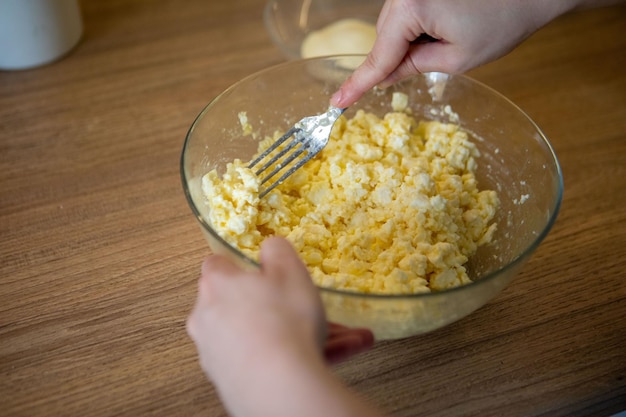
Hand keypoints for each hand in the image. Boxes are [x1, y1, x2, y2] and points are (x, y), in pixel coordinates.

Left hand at [187, 237, 374, 415]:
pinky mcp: (233, 382)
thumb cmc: (283, 321)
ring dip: (305, 333)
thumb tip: (270, 246)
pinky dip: (297, 357)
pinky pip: (269, 360)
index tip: (261, 269)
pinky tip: (334, 357)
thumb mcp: (289, 270)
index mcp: (217, 285)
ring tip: (347, 339)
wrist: (281, 386)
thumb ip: (277, 250)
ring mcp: (218, 354)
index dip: (241, 265)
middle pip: (247, 304)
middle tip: (316, 307)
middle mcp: (208, 319)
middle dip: (287, 305)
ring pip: (267, 335)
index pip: (217, 266)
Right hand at [331, 0, 582, 107]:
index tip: (337, 102)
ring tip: (454, 32)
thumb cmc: (503, 21)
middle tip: (440, 56)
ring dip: (412, 40)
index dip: (359, 84)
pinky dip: (419, 27)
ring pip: (395, 25)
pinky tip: (449, 23)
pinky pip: (406, 12)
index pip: (378, 55)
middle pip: (385, 36)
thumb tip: (384, 75)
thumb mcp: (456, 57)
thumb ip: (413, 66)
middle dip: (400, 57)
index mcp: (410, 7)